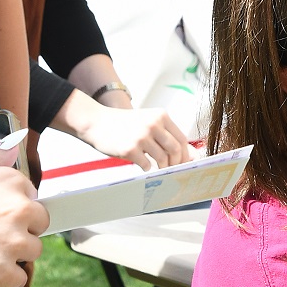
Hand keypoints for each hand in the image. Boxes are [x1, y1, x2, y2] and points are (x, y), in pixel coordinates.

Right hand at [78, 103, 192, 169]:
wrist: (97, 123)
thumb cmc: (124, 124)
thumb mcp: (147, 121)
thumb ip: (165, 134)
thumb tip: (189, 154)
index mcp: (160, 116)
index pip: (181, 139)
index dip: (185, 154)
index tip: (185, 163)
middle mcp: (153, 124)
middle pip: (175, 150)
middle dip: (176, 163)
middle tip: (173, 169)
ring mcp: (141, 137)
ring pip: (162, 159)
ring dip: (162, 167)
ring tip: (157, 168)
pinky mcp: (130, 149)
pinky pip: (146, 165)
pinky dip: (146, 167)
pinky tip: (142, 164)